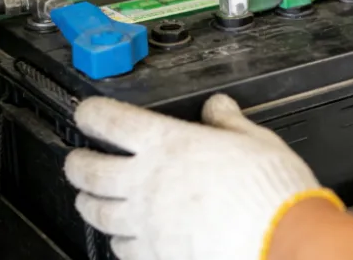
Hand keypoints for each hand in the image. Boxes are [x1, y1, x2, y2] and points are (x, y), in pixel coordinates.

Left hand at [64, 95, 343, 259]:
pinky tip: (122, 238)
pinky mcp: (154, 254)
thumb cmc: (269, 191)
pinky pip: (121, 248)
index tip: (86, 112)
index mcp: (168, 144)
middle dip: (76, 163)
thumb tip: (219, 106)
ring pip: (97, 213)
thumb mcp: (255, 139)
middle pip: (89, 170)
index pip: (110, 120)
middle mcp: (147, 181)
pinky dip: (118, 241)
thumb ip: (229, 122)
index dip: (90, 113)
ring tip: (87, 200)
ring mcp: (146, 221)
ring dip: (88, 203)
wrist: (277, 240)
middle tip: (76, 160)